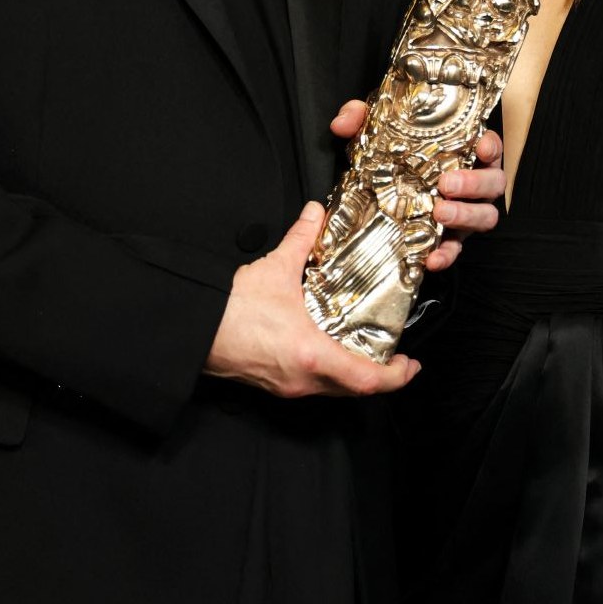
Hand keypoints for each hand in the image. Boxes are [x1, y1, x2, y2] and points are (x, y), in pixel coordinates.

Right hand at [205, 201, 420, 397]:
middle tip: (393, 357)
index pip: (367, 380)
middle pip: (354, 389)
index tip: (409, 364)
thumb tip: (315, 214)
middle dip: (378, 375)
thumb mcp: (275, 268)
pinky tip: (326, 349)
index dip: (395, 376)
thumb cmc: (230, 310)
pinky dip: (328, 372)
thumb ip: (302, 239)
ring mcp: (287, 386)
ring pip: (333, 389)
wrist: (193, 330)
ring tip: (363, 349)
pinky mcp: (273, 384)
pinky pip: (311, 384)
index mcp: (312, 354)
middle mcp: (303, 378)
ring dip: (352, 373)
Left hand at [329, 100, 504, 272]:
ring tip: (440, 212)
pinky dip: (447, 254)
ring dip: (466, 215)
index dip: (491, 147)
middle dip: (474, 183)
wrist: (380, 190)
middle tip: (446, 183)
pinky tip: (431, 258)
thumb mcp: (376, 132)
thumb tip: (342, 123)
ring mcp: (466, 211)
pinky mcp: (452, 237)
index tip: (481, 147)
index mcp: (463, 153)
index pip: (490, 146)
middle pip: (493, 183)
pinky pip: (456, 249)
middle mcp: (472, 183)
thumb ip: (360, 119)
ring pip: (485, 216)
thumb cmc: (393, 155)